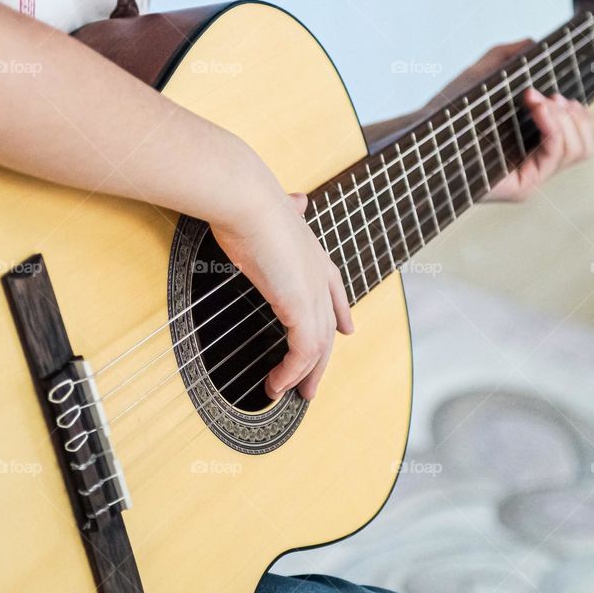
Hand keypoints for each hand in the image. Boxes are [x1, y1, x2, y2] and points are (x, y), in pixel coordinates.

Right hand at [211, 188, 353, 400]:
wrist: (245, 198)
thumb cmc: (249, 200)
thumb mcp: (273, 205)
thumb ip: (287, 207)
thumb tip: (297, 199)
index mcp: (313, 252)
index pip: (336, 287)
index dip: (342, 310)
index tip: (347, 329)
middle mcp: (318, 275)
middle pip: (327, 327)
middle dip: (321, 360)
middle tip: (311, 385)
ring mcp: (312, 293)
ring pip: (318, 347)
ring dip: (304, 375)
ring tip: (291, 394)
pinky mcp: (300, 308)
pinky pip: (302, 352)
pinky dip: (290, 372)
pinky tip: (277, 384)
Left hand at [432, 40, 593, 201]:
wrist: (419, 134)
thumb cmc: (444, 114)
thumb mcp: (478, 77)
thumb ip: (503, 57)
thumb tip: (531, 42)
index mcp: (531, 147)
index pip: (579, 136)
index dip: (579, 113)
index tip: (555, 91)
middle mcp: (533, 166)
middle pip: (585, 145)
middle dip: (576, 114)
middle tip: (548, 96)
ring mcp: (529, 178)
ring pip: (578, 150)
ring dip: (566, 117)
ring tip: (540, 100)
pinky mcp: (521, 187)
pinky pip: (555, 155)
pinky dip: (554, 125)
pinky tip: (538, 107)